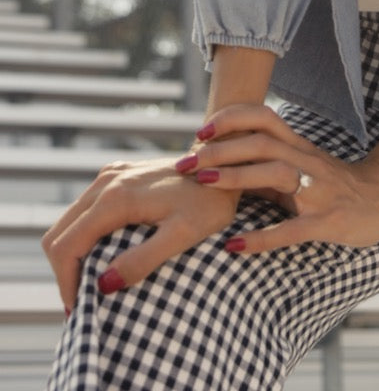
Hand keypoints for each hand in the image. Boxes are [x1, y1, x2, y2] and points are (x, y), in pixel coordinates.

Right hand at [41, 155, 240, 308]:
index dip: (66, 282)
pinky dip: (81, 237)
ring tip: (88, 286)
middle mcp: (106, 181)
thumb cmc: (210, 202)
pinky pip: (84, 210)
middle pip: (59, 233)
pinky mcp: (117, 175)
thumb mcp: (183, 235)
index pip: (67, 245)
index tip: (79, 310)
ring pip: (68, 221)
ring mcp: (110, 175)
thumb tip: (103, 285)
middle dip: (64, 271)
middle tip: (81, 304)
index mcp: (116, 197)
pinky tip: (99, 257)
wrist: (224, 163)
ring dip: (70, 255)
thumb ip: (143, 259)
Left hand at [177, 104, 378, 252]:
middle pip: (261, 143)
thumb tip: (223, 166)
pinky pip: (291, 229)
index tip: (201, 130)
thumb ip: (268, 165)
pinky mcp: (326, 222)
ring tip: (203, 183)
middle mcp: (306, 162)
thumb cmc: (337, 184)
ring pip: (275, 174)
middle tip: (187, 162)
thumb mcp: (303, 167)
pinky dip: (261, 238)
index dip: (232, 119)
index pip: (264, 119)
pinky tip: (234, 246)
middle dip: (221, 149)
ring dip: (236, 177)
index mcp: (299, 147)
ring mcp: (317, 191)